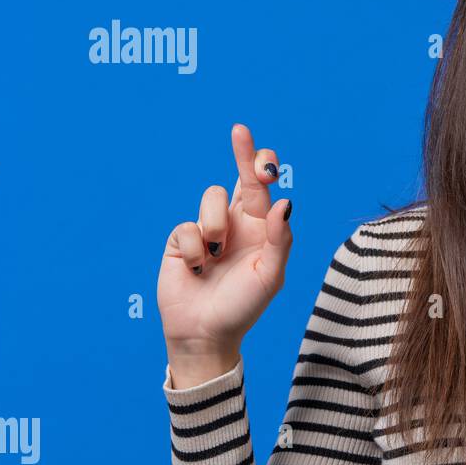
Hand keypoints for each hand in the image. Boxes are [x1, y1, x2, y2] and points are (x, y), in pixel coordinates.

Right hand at [157, 123, 293, 362]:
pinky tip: (196, 269)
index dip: (264, 165)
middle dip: (242, 154)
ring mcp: (208, 229)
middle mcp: (237, 223)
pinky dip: (193, 250)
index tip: (265, 152)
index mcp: (263, 229)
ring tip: (216, 256)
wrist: (205, 333)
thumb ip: (280, 240)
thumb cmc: (243, 306)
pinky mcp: (180, 240)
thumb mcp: (270, 276)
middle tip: (241, 131)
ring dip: (216, 226)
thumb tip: (285, 203)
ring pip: (211, 198)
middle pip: (240, 177)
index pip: (265, 189)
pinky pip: (187, 227)